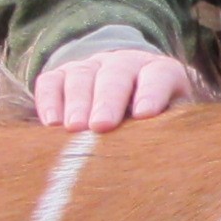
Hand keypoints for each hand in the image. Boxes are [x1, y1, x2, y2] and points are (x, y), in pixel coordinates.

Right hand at [34, 48, 195, 128]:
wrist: (126, 93)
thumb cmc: (154, 118)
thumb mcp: (172, 119)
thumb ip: (170, 130)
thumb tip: (165, 157)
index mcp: (158, 71)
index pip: (158, 76)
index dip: (152, 92)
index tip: (144, 114)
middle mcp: (124, 63)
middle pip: (116, 74)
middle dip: (108, 99)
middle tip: (101, 125)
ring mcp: (91, 66)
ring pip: (81, 75)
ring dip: (77, 101)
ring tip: (74, 127)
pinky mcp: (62, 75)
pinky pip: (51, 81)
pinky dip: (49, 99)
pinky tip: (51, 122)